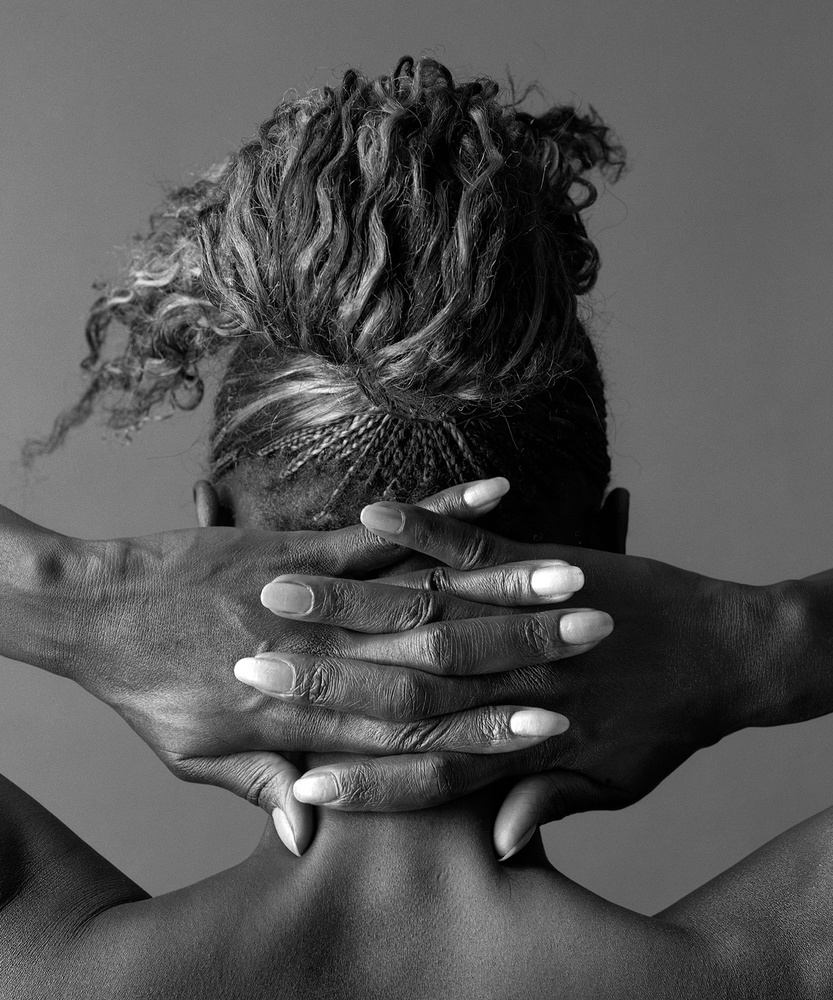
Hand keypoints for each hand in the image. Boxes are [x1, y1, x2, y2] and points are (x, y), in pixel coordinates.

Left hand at [44, 478, 593, 853]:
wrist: (94, 611)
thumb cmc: (147, 690)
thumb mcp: (198, 759)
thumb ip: (263, 786)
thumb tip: (309, 831)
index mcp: (308, 720)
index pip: (419, 730)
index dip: (490, 729)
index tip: (554, 726)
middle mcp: (330, 657)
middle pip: (443, 659)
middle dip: (522, 648)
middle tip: (593, 640)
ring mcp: (319, 593)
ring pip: (426, 592)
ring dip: (502, 581)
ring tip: (571, 571)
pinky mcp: (304, 543)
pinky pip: (386, 530)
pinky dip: (444, 512)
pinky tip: (498, 488)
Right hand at [276, 495, 778, 858]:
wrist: (733, 653)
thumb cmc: (667, 724)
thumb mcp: (613, 785)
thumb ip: (545, 808)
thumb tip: (498, 845)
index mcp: (522, 745)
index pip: (421, 772)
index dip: (359, 784)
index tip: (301, 793)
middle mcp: (508, 682)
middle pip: (396, 686)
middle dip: (317, 680)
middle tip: (245, 671)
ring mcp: (520, 617)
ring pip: (422, 612)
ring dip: (346, 601)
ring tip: (279, 590)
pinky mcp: (538, 562)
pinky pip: (470, 546)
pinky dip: (424, 527)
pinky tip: (372, 513)